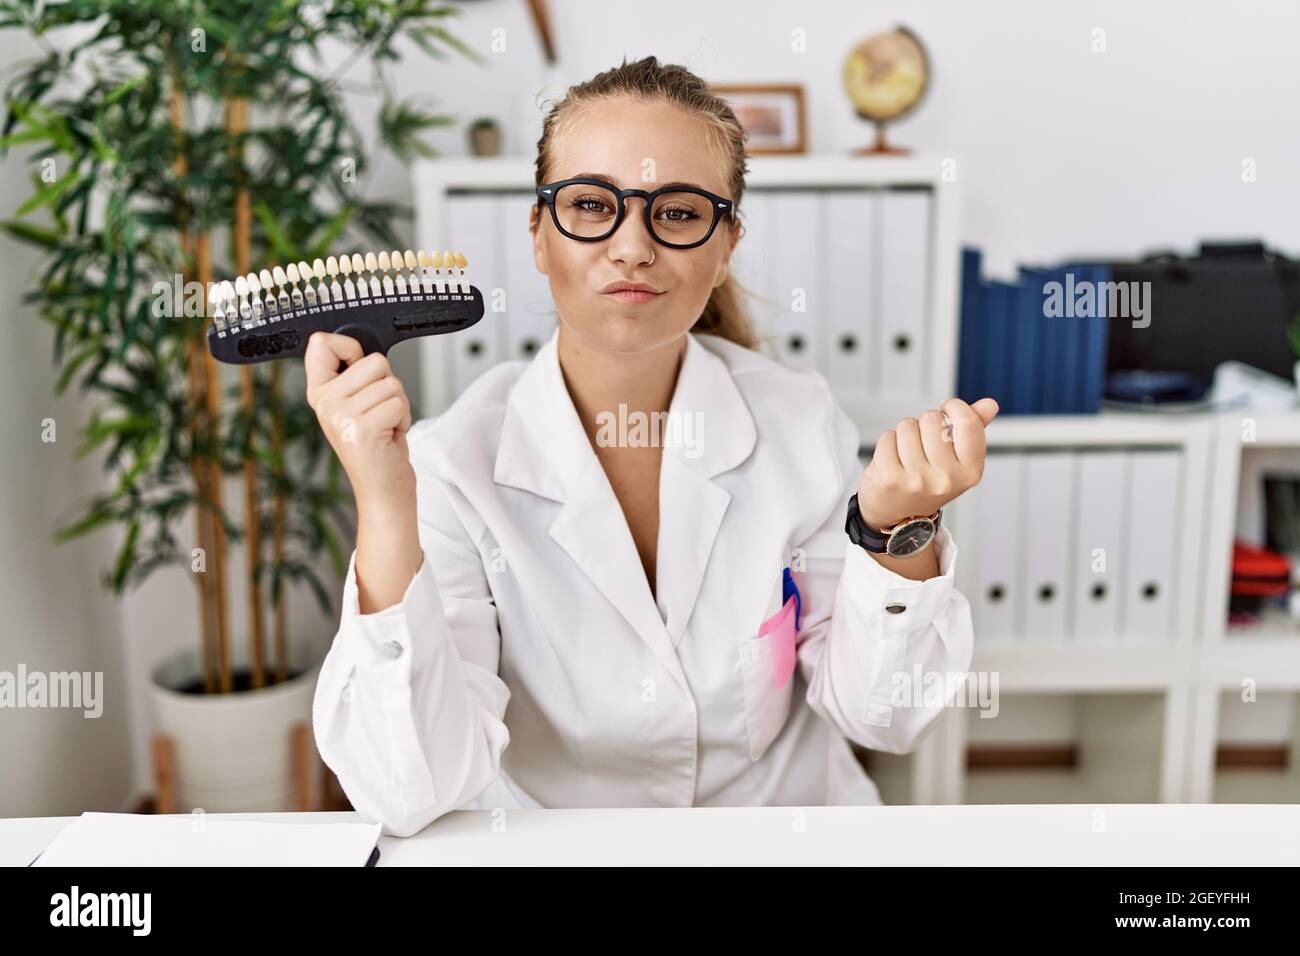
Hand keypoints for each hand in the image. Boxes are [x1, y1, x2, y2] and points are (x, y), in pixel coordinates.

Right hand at [304, 331, 414, 509]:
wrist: (383, 491)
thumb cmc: (377, 447)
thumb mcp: (356, 407)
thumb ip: (354, 376)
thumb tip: (359, 344)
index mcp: (319, 393)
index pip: (321, 343)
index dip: (350, 345)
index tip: (359, 366)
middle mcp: (325, 403)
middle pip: (375, 360)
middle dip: (389, 385)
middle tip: (380, 413)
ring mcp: (342, 416)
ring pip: (392, 383)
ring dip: (399, 405)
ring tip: (385, 426)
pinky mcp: (363, 429)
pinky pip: (399, 402)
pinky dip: (404, 419)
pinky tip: (390, 436)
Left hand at [857, 397, 999, 530]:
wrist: (896, 516)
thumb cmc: (929, 479)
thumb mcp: (957, 460)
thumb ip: (973, 430)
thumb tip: (990, 404)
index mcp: (970, 472)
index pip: (968, 422)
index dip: (954, 407)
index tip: (946, 410)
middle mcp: (946, 479)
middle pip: (932, 418)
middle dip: (925, 424)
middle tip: (923, 446)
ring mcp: (916, 480)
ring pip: (907, 425)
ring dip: (905, 434)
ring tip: (907, 455)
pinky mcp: (889, 478)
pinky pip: (887, 437)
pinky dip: (888, 444)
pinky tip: (892, 462)